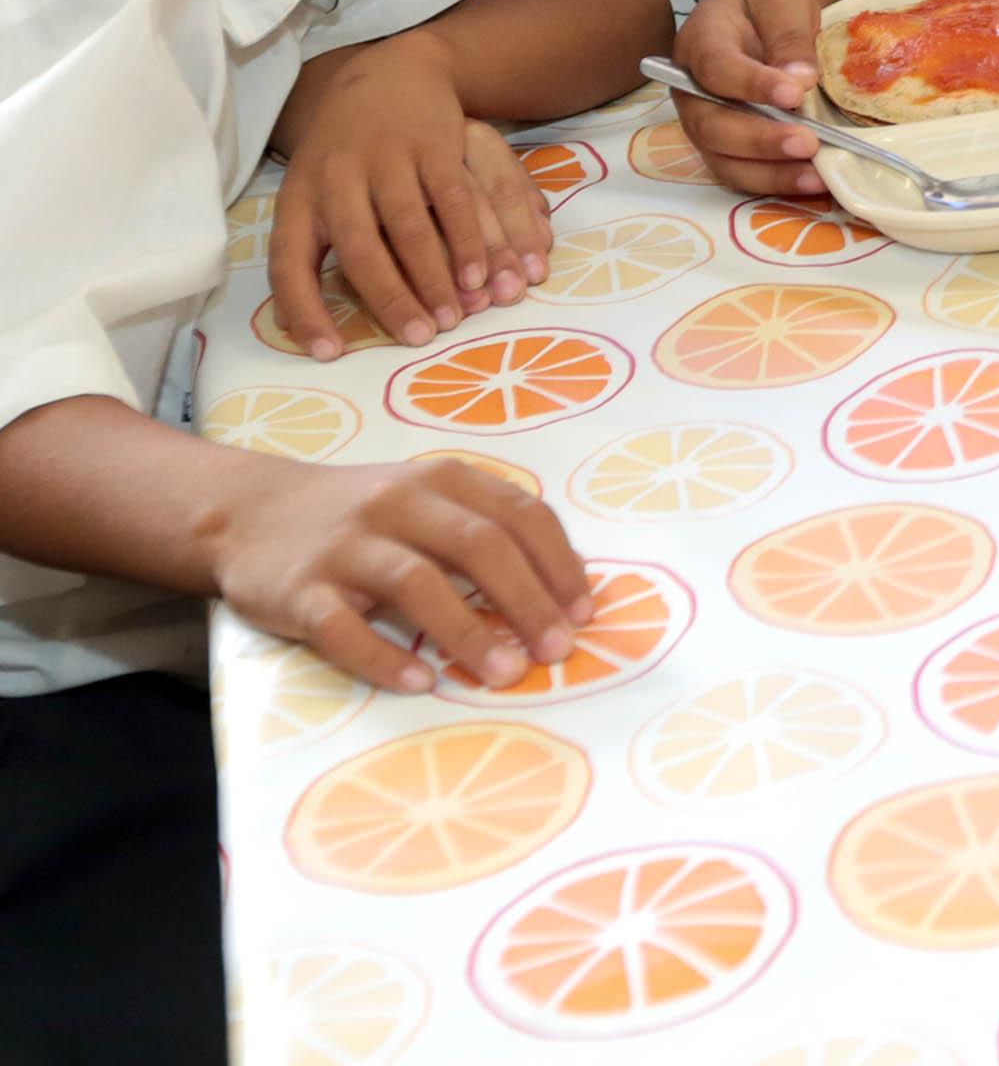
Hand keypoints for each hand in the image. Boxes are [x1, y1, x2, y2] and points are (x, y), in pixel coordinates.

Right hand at [212, 451, 589, 693]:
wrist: (249, 512)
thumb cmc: (364, 516)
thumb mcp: (428, 501)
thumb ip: (486, 530)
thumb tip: (561, 595)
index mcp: (442, 479)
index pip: (519, 514)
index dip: (558, 564)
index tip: (584, 613)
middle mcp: (396, 502)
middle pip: (478, 546)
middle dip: (527, 600)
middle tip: (558, 651)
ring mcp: (344, 546)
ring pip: (417, 584)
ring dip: (468, 632)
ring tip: (507, 674)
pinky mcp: (298, 590)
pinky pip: (343, 629)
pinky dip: (384, 658)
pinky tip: (421, 683)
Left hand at [270, 36, 549, 355]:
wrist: (388, 75)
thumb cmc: (346, 154)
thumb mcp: (312, 193)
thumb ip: (309, 251)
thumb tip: (301, 327)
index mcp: (300, 197)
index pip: (289, 263)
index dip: (306, 310)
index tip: (329, 353)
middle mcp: (337, 176)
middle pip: (360, 247)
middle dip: (392, 298)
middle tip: (420, 338)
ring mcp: (387, 157)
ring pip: (411, 226)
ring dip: (436, 275)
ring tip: (457, 315)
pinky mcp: (434, 143)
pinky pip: (454, 198)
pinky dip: (470, 239)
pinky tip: (480, 272)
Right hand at [672, 0, 833, 196]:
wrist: (754, 7)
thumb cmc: (765, 0)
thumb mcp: (783, 0)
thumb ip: (789, 37)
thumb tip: (799, 80)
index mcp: (700, 41)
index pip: (717, 69)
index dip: (752, 85)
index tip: (793, 94)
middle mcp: (691, 87)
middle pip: (711, 124)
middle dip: (760, 140)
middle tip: (808, 143)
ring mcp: (703, 119)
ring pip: (722, 157)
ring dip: (768, 173)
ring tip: (815, 177)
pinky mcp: (724, 142)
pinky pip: (740, 170)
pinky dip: (773, 181)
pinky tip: (810, 182)